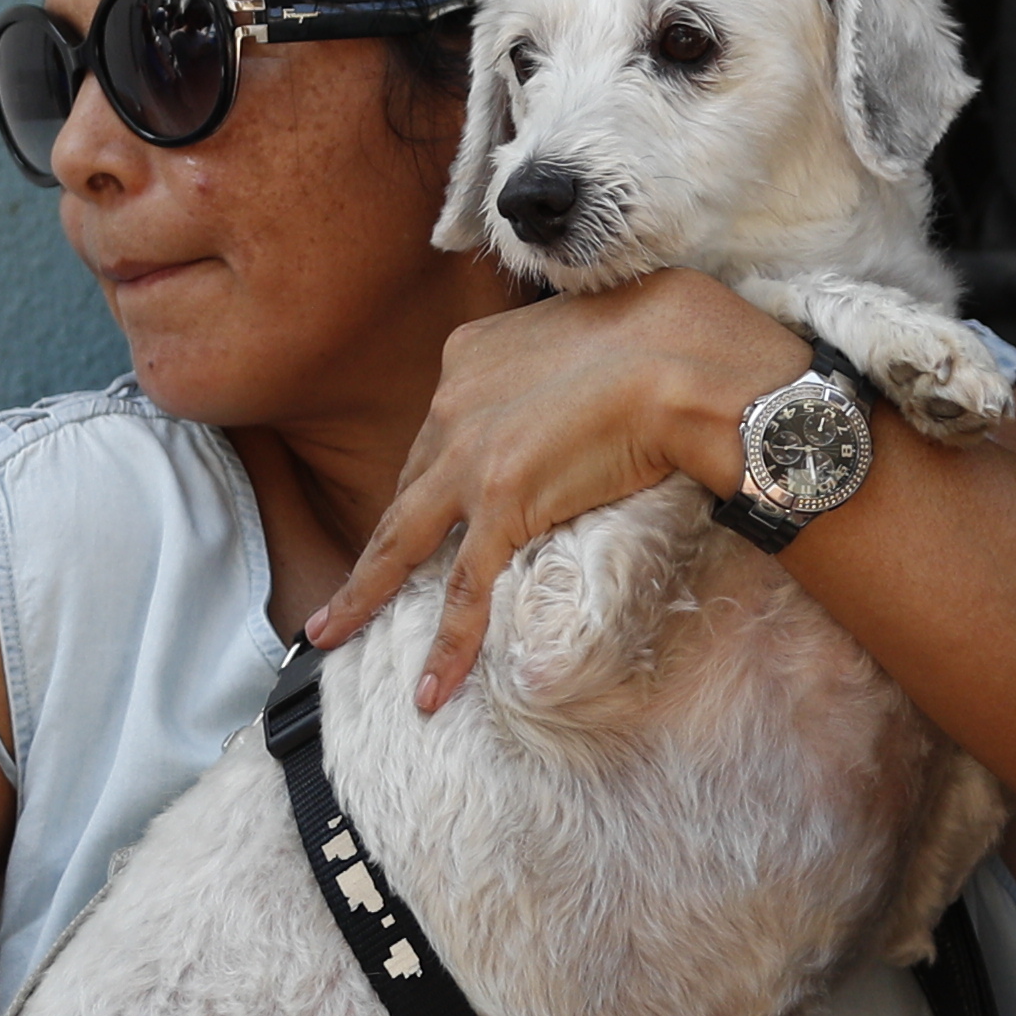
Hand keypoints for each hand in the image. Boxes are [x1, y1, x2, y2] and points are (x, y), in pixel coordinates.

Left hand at [306, 275, 805, 705]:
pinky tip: (430, 689)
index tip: (436, 503)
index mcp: (469, 356)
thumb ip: (556, 359)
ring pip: (400, 541)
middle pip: (407, 488)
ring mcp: (469, 459)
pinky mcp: (502, 506)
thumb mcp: (580, 326)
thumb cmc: (662, 333)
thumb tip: (579, 382)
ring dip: (363, 594)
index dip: (434, 475)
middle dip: (382, 538)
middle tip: (358, 583)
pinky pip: (466, 590)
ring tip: (332, 632)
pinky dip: (447, 646)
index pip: (438, 431)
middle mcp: (452, 405)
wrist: (683, 356)